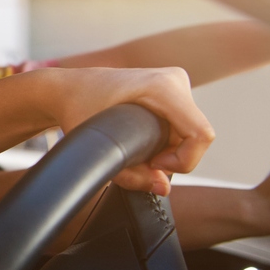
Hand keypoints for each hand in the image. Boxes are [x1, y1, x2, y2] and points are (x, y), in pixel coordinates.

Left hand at [47, 66, 214, 194]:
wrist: (68, 89)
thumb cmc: (77, 110)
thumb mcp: (98, 147)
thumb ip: (130, 174)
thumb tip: (163, 188)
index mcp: (163, 87)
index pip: (200, 134)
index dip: (183, 160)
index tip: (152, 165)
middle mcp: (175, 81)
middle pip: (194, 138)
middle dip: (171, 159)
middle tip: (136, 160)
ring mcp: (176, 84)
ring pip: (189, 135)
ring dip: (167, 151)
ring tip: (133, 148)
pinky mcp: (173, 93)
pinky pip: (182, 128)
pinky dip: (165, 143)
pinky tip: (139, 140)